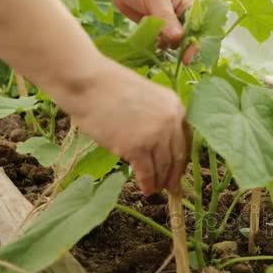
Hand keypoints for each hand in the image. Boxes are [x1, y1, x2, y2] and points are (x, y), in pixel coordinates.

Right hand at [69, 57, 190, 194]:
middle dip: (174, 174)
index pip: (186, 138)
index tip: (179, 169)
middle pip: (177, 154)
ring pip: (163, 165)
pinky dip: (147, 183)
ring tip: (156, 190)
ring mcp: (156, 134)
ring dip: (160, 181)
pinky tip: (145, 189)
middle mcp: (171, 120)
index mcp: (175, 105)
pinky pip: (147, 172)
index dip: (182, 157)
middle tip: (172, 187)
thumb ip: (155, 116)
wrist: (87, 82)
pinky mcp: (137, 147)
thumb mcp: (144, 96)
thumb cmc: (108, 86)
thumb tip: (157, 141)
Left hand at [105, 0, 196, 63]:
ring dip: (162, 42)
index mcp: (187, 3)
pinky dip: (154, 43)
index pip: (196, 26)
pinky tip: (146, 34)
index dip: (193, 43)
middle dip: (175, 43)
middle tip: (161, 40)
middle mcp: (181, 14)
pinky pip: (160, 42)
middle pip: (186, 37)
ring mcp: (169, 23)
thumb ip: (167, 18)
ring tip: (151, 31)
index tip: (187, 57)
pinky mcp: (157, 29)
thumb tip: (178, 38)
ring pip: (172, 42)